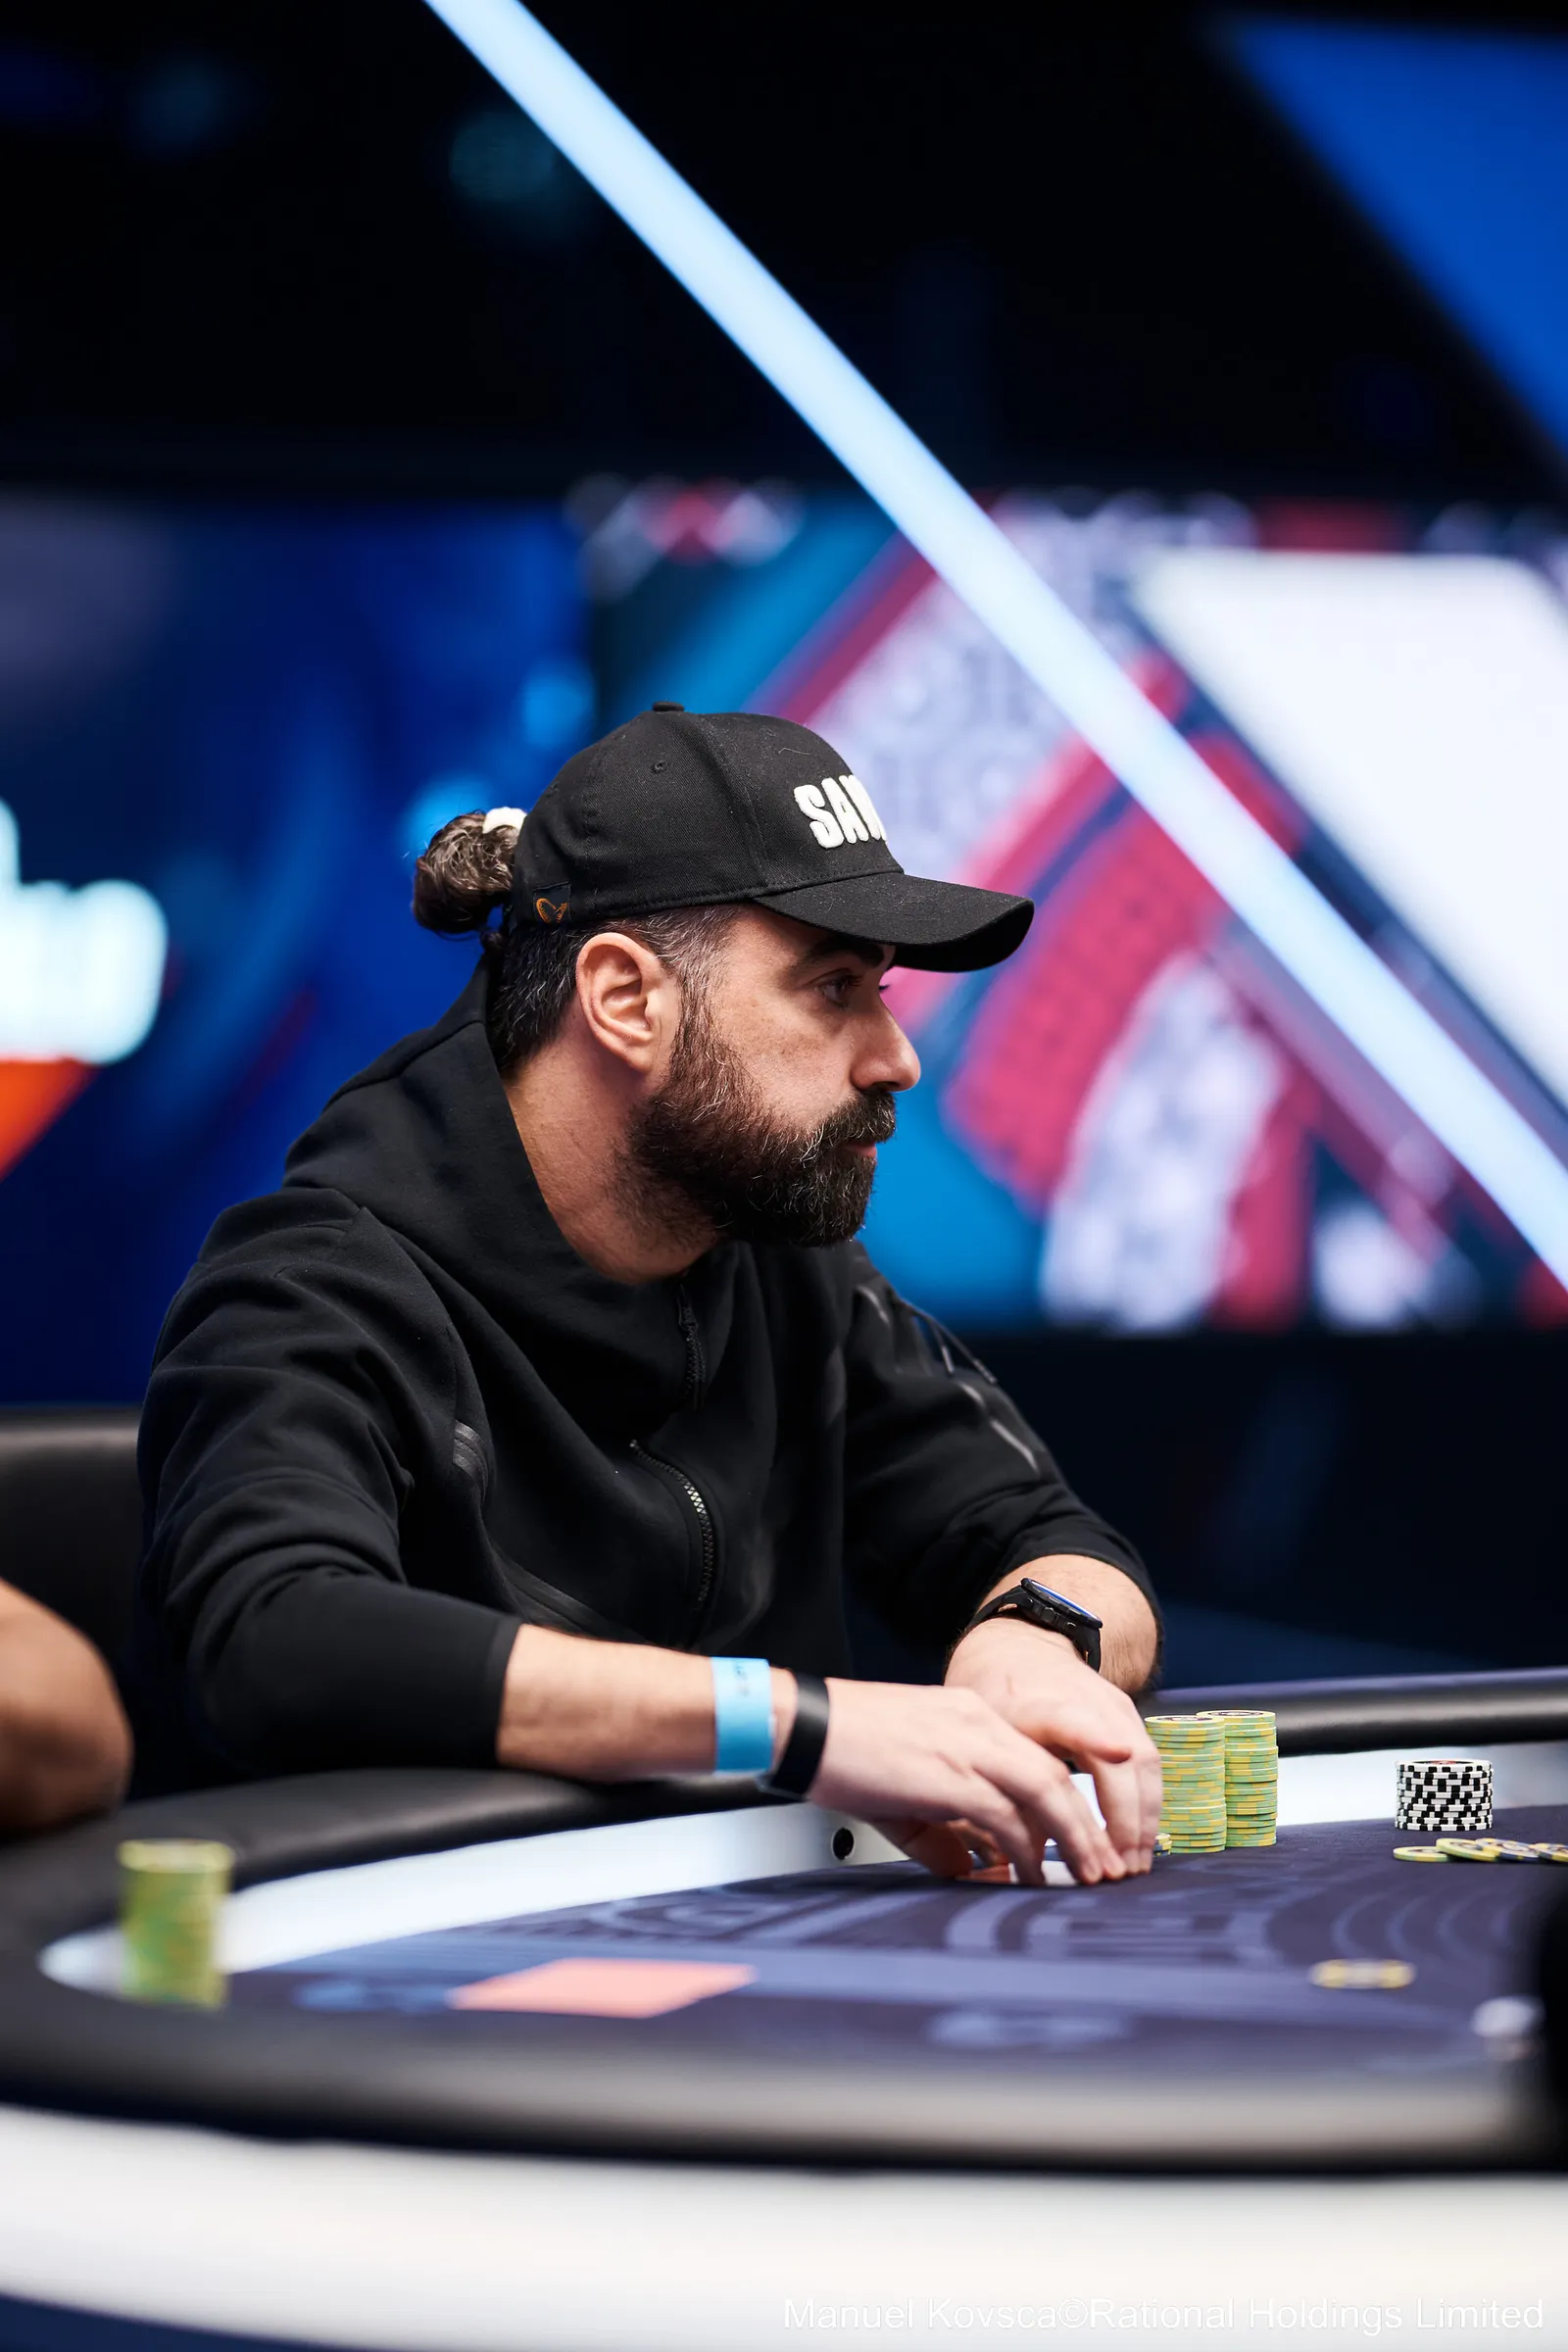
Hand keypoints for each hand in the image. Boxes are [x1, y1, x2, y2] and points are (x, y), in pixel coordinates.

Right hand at [806, 1676, 1126, 1886]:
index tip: (1084, 1840)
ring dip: (1072, 1839)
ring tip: (1086, 1876)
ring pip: (1045, 1792)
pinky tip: (1025, 1876)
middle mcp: (978, 1724)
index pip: (1038, 1758)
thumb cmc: (842, 1751)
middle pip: (1055, 1776)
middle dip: (1086, 1827)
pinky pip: (1004, 1816)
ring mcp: (967, 1746)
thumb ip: (938, 1830)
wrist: (802, 1727)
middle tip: (1103, 1867)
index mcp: (971, 1716)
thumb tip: (966, 1869)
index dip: (1068, 1803)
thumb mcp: (903, 1790)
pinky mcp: (950, 1775)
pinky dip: (1022, 1850)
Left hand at [943, 1620, 1161, 1872]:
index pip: (1070, 1717)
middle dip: (1125, 1820)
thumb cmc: (993, 1698)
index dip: (1095, 1735)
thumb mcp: (980, 1735)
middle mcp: (1083, 1699)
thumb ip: (999, 1784)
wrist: (1016, 1645)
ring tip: (1131, 1867)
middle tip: (1118, 1873)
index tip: (1118, 1756)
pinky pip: (1150, 1763)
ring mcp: (1112, 1704)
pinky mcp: (1129, 1714)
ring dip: (1143, 1820)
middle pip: (1120, 1756)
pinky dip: (1147, 1805)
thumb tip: (1019, 1856)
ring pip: (1145, 1764)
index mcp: (1037, 1702)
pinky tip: (1137, 1840)